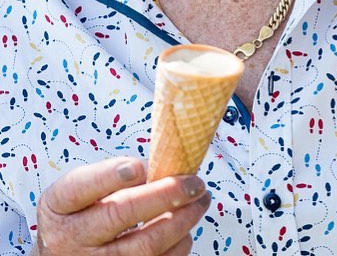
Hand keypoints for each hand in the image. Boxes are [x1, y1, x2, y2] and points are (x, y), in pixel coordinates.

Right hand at [34, 157, 209, 254]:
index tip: (139, 167)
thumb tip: (165, 165)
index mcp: (60, 205)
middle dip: (165, 194)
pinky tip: (186, 231)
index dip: (109, 175)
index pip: (81, 187)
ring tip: (200, 201)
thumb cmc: (80, 214)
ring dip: (181, 221)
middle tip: (196, 182)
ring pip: (144, 246)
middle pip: (120, 215)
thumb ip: (112, 176)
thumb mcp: (80, 191)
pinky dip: (177, 247)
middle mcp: (71, 238)